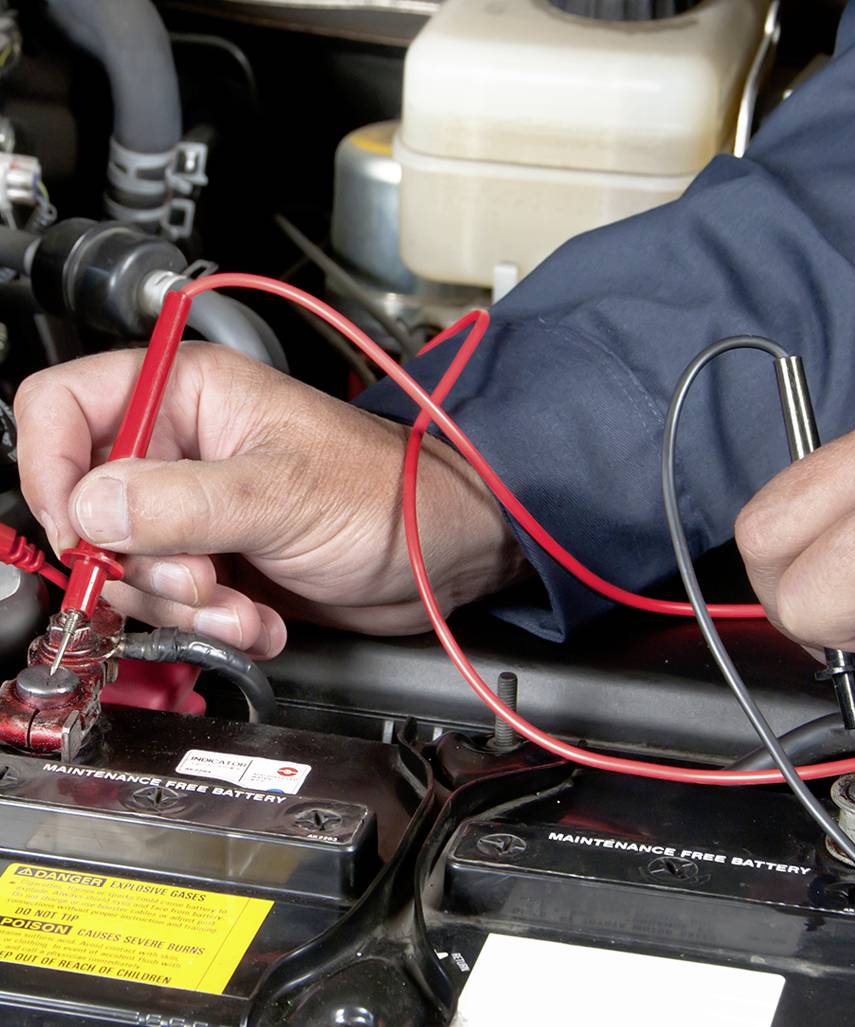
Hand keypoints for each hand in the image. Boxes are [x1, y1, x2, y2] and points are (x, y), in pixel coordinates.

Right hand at [14, 344, 525, 656]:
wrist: (440, 556)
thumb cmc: (389, 493)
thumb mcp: (281, 493)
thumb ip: (180, 503)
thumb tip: (88, 510)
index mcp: (190, 396)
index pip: (63, 407)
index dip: (52, 468)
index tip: (80, 529)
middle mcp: (182, 449)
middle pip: (88, 507)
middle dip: (140, 563)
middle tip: (201, 578)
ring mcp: (196, 512)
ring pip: (127, 568)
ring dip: (185, 605)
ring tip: (244, 605)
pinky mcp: (217, 563)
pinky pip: (173, 605)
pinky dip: (213, 625)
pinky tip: (262, 619)